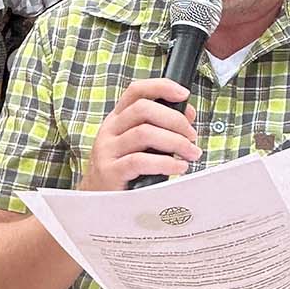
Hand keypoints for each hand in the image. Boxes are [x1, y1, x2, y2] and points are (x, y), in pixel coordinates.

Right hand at [80, 79, 199, 191]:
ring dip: (175, 142)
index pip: (136, 91)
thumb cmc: (123, 171)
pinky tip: (179, 167)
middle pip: (144, 109)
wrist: (97, 201)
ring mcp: (108, 150)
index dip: (161, 87)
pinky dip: (166, 163)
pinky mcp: (110, 171)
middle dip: (175, 120)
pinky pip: (140, 161)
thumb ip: (162, 127)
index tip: (184, 94)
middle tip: (191, 136)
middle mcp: (110, 130)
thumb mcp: (141, 145)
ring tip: (190, 154)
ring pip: (144, 133)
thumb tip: (187, 114)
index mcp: (118, 119)